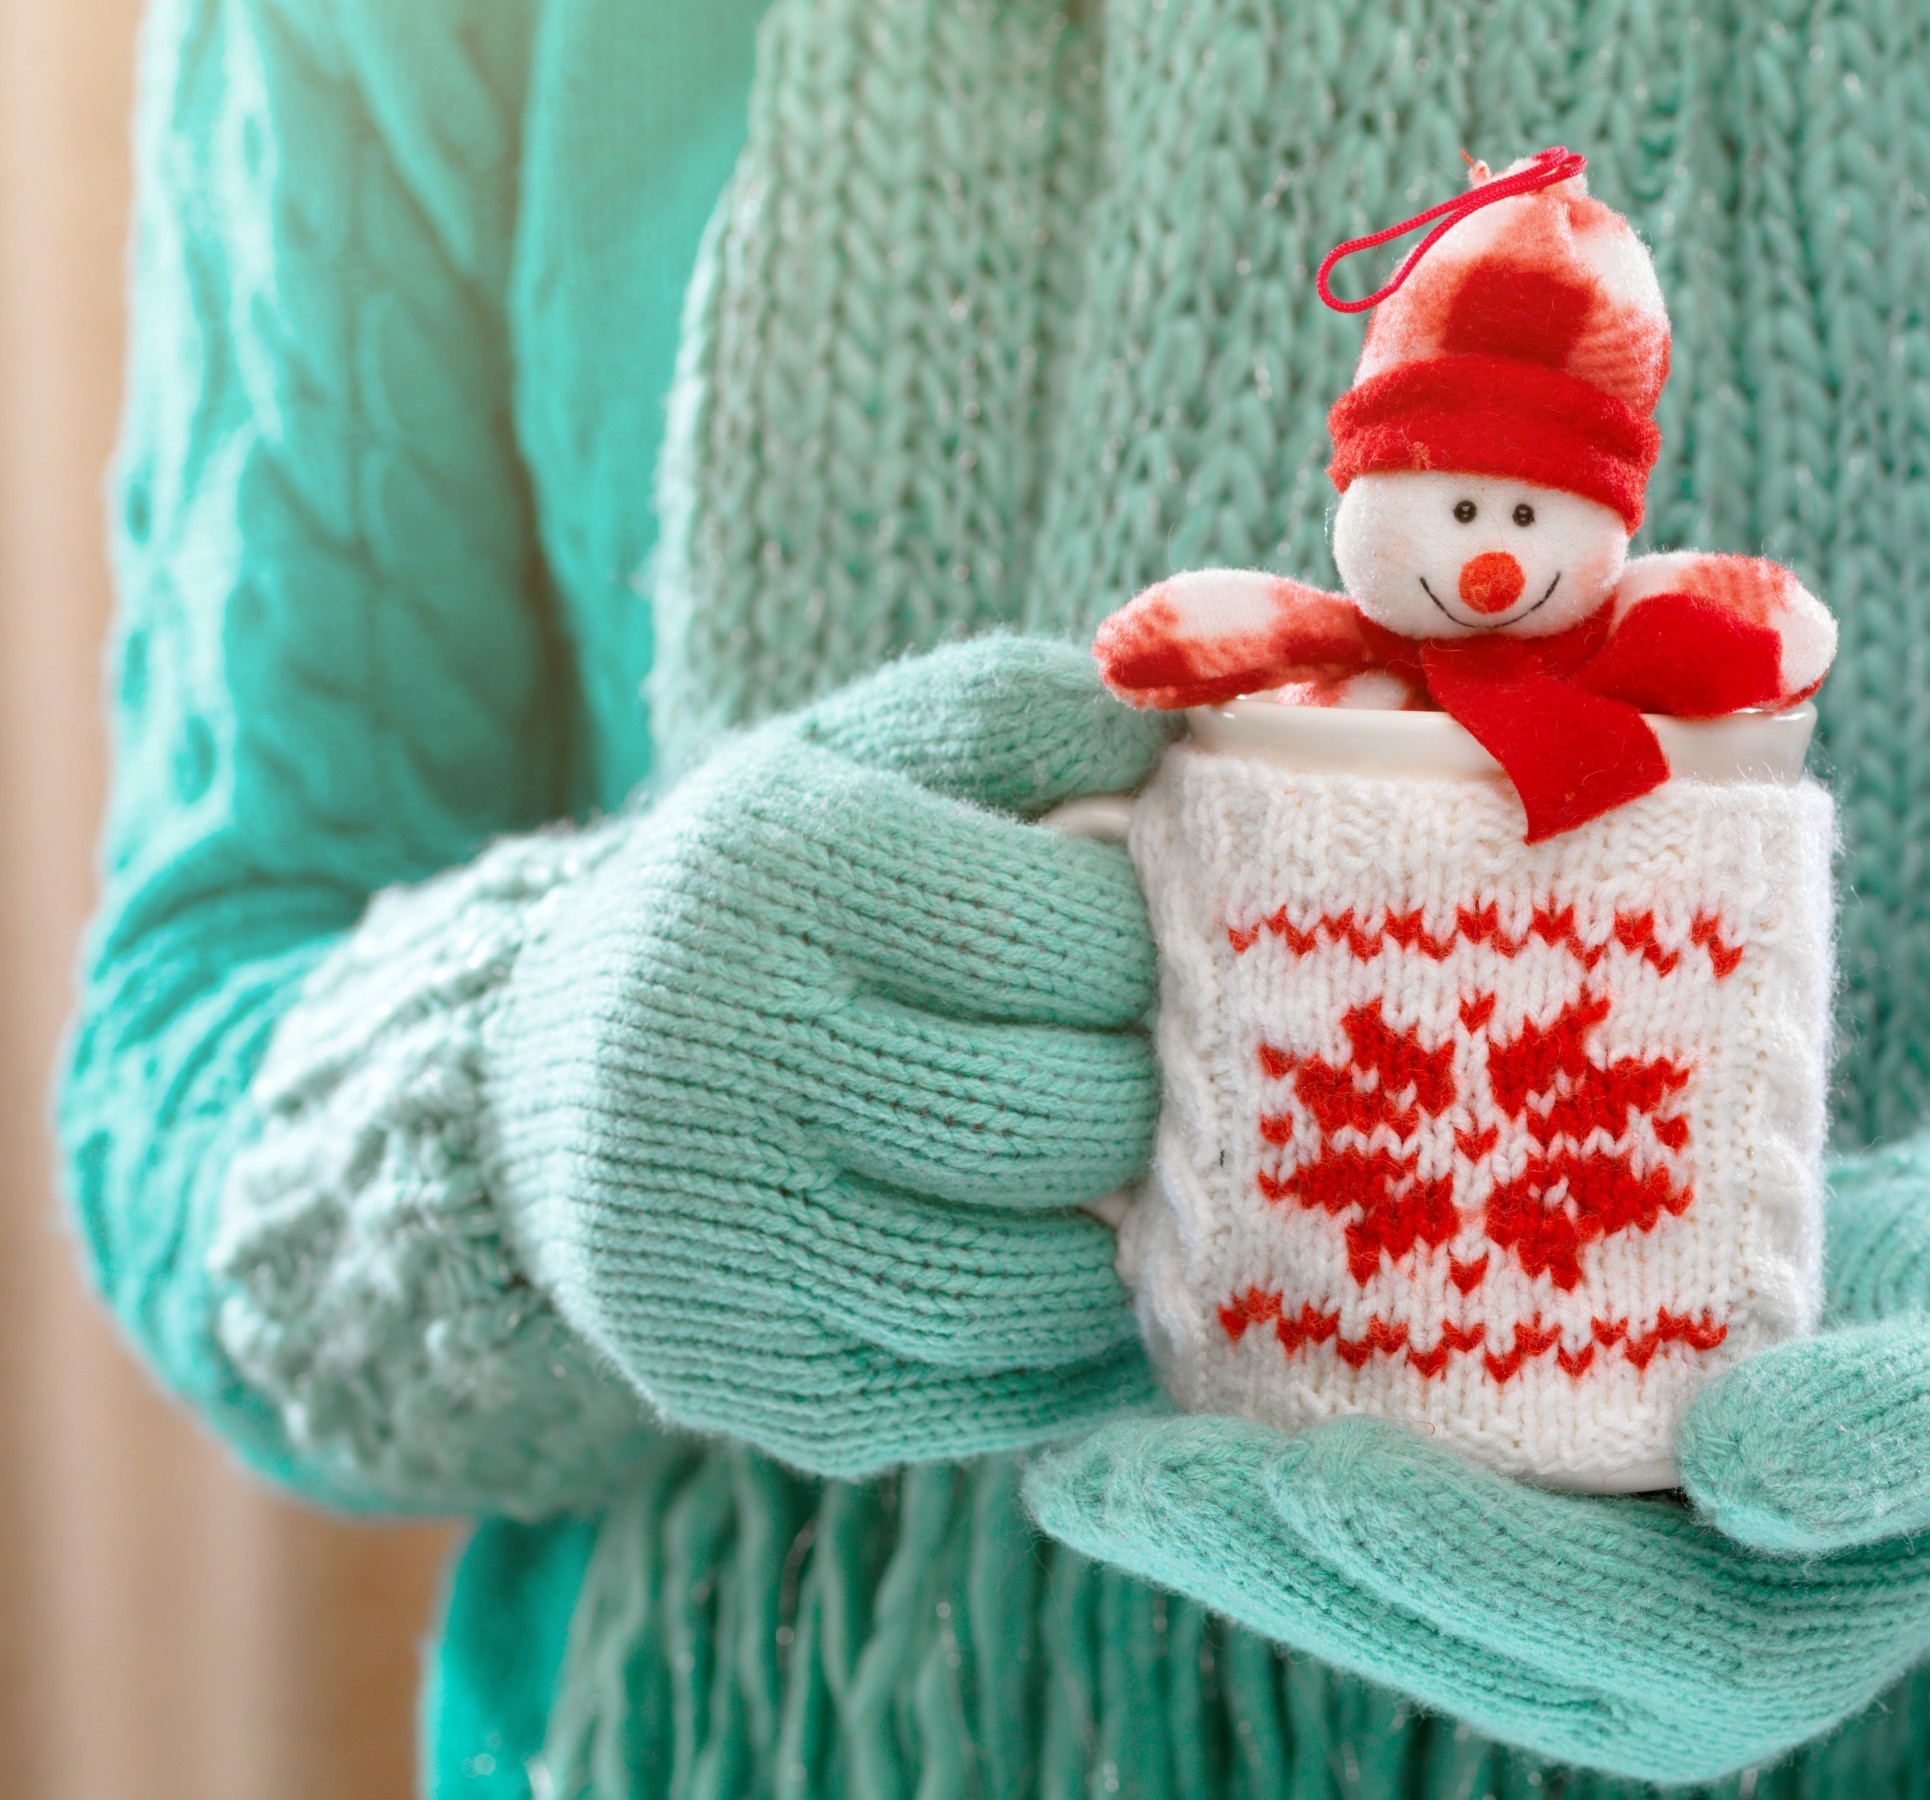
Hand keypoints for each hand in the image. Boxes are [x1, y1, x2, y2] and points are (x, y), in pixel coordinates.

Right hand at [482, 636, 1173, 1476]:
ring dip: (1141, 1243)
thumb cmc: (767, 901)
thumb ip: (1025, 713)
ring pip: (1035, 1284)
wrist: (549, 1084)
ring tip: (1159, 1181)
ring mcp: (729, 1246)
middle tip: (1191, 1078)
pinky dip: (1087, 1354)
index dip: (1163, 952)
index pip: (1058, 932)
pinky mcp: (755, 1385)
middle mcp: (726, 1061)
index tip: (1183, 949)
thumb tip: (1189, 722)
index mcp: (771, 871)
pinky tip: (1115, 1288)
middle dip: (1162, 1102)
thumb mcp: (858, 754)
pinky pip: (991, 1403)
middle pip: (1059, 1118)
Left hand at [1021, 1411, 1929, 1784]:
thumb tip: (1742, 1476)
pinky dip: (1272, 1441)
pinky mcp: (1517, 1511)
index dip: (1422, 1556)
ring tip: (1089, 1442)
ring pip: (1370, 1568)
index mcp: (1736, 1662)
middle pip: (1418, 1612)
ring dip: (1228, 1512)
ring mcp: (1561, 1593)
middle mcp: (1625, 1659)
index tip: (1296, 1478)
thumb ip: (1895, 1437)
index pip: (1555, 1623)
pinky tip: (1167, 1372)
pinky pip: (1381, 1491)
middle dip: (1254, 1551)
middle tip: (1098, 1480)